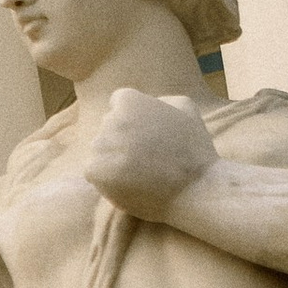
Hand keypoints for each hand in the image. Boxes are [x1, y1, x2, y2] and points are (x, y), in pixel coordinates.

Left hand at [83, 86, 215, 219]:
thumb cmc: (194, 149)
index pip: (118, 103)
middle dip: (121, 138)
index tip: (144, 135)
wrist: (194, 188)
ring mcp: (101, 146)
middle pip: (107, 127)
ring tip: (137, 171)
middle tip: (143, 156)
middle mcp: (112, 120)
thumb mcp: (185, 108)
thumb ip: (160, 99)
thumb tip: (146, 103)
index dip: (132, 119)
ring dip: (112, 159)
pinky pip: (93, 171)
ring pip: (99, 150)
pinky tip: (128, 183)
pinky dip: (106, 178)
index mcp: (130, 101)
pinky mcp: (95, 171)